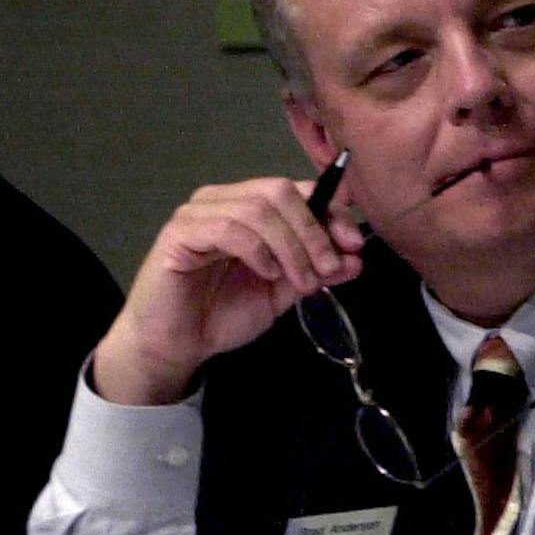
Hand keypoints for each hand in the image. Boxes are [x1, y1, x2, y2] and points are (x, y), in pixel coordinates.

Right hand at [92, 175, 366, 404]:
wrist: (178, 344)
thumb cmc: (225, 313)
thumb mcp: (284, 291)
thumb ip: (317, 272)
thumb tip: (356, 258)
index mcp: (251, 209)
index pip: (297, 190)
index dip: (331, 211)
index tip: (354, 244)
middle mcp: (225, 201)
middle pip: (280, 191)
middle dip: (314, 230)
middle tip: (328, 268)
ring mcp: (199, 213)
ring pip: (258, 209)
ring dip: (291, 247)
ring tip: (300, 281)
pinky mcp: (179, 233)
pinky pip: (227, 227)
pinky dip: (258, 250)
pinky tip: (266, 273)